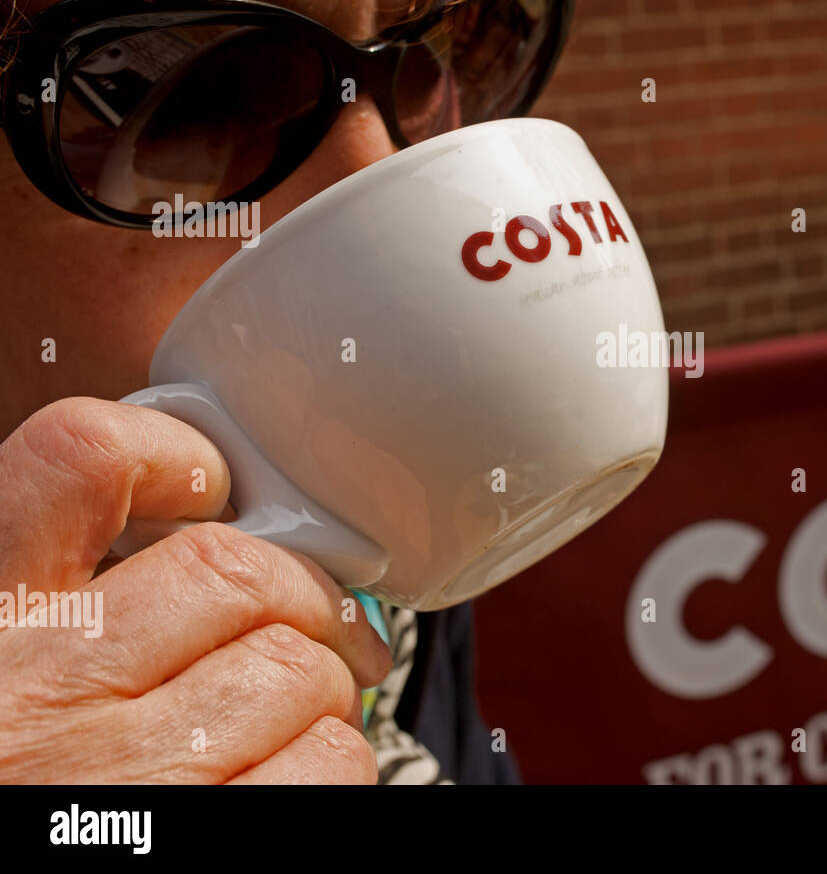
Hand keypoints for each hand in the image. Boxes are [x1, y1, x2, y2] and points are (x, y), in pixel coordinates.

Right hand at [0, 397, 391, 782]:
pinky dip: (333, 771)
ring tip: (285, 728)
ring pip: (301, 672)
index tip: (206, 484)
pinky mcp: (199, 849)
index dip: (169, 454)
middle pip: (238, 574)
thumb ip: (59, 606)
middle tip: (304, 630)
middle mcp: (39, 692)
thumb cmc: (22, 771)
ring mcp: (123, 781)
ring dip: (322, 697)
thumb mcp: (4, 673)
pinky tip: (288, 788)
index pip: (79, 463)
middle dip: (297, 599)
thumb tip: (196, 540)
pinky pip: (328, 770)